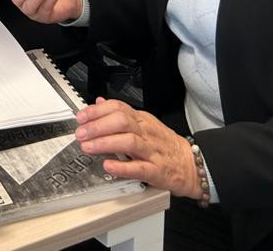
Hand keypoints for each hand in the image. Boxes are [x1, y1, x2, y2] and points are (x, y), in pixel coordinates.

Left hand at [76, 98, 202, 197]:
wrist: (191, 164)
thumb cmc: (165, 144)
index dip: (97, 111)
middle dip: (98, 126)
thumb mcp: (144, 123)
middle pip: (121, 121)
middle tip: (81, 133)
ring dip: (105, 143)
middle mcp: (146, 132)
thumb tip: (98, 102)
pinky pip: (139, 168)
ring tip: (88, 147)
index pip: (118, 107)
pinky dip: (122, 167)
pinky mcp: (156, 171)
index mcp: (142, 119)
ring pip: (128, 142)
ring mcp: (152, 151)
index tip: (81, 117)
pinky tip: (109, 166)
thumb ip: (121, 113)